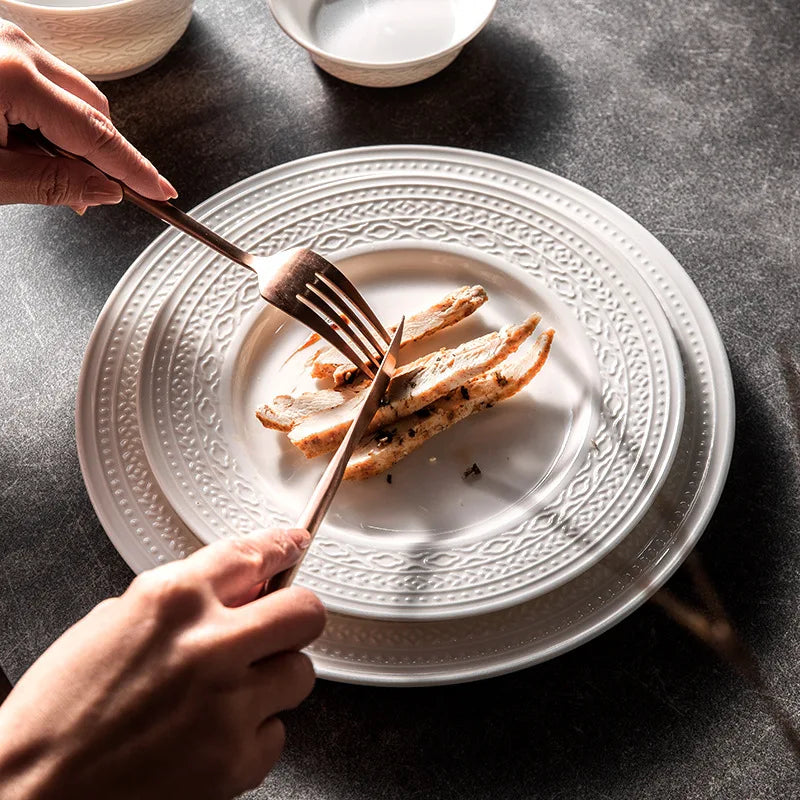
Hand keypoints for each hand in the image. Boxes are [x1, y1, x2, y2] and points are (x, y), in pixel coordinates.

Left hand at [0, 21, 175, 210]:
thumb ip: (50, 184)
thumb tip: (105, 190)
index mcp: (12, 76)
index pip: (96, 134)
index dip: (133, 168)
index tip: (160, 191)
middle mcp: (13, 47)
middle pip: (93, 108)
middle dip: (101, 154)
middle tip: (90, 194)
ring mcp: (5, 41)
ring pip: (73, 95)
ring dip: (73, 137)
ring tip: (42, 169)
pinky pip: (45, 81)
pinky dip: (50, 117)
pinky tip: (27, 141)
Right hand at [0, 528, 325, 799]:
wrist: (30, 792)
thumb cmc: (59, 712)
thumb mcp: (112, 623)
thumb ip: (181, 600)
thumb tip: (238, 590)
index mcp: (172, 600)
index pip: (254, 554)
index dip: (281, 547)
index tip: (294, 547)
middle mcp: (208, 646)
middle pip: (304, 611)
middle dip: (295, 616)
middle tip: (277, 629)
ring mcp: (227, 705)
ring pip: (300, 673)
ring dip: (274, 679)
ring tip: (230, 693)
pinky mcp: (234, 761)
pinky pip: (277, 734)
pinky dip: (254, 734)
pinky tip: (215, 736)